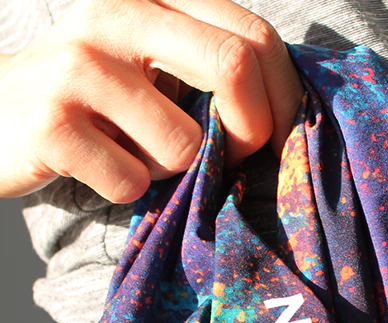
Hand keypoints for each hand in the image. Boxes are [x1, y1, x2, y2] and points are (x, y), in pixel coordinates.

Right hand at [0, 0, 303, 202]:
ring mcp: (78, 66)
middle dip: (250, 132)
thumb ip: (209, 70)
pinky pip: (133, 182)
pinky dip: (128, 189)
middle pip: (233, 68)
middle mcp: (116, 14)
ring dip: (172, 169)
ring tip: (135, 153)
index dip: (284, 97)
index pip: (253, 37)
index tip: (282, 138)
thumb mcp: (152, 64)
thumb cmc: (94, 98)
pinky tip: (98, 168)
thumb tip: (281, 115)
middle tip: (233, 159)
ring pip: (184, 145)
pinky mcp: (51, 123)